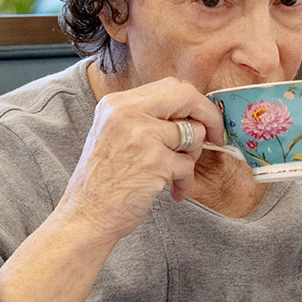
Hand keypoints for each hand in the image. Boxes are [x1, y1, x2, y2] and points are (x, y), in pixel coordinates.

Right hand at [56, 77, 223, 244]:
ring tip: (174, 172)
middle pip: (186, 96)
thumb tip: (194, 112)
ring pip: (193, 133)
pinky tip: (172, 191)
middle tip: (215, 137)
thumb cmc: (106, 179)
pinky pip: (188, 165)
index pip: (171, 86)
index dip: (194, 102)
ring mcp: (141, 136)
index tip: (204, 120)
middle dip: (208, 117)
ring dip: (191, 156)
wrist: (85, 215)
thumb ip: (148, 118)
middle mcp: (126, 113)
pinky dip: (185, 181)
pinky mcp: (154, 162)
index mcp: (117, 103)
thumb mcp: (116, 134)